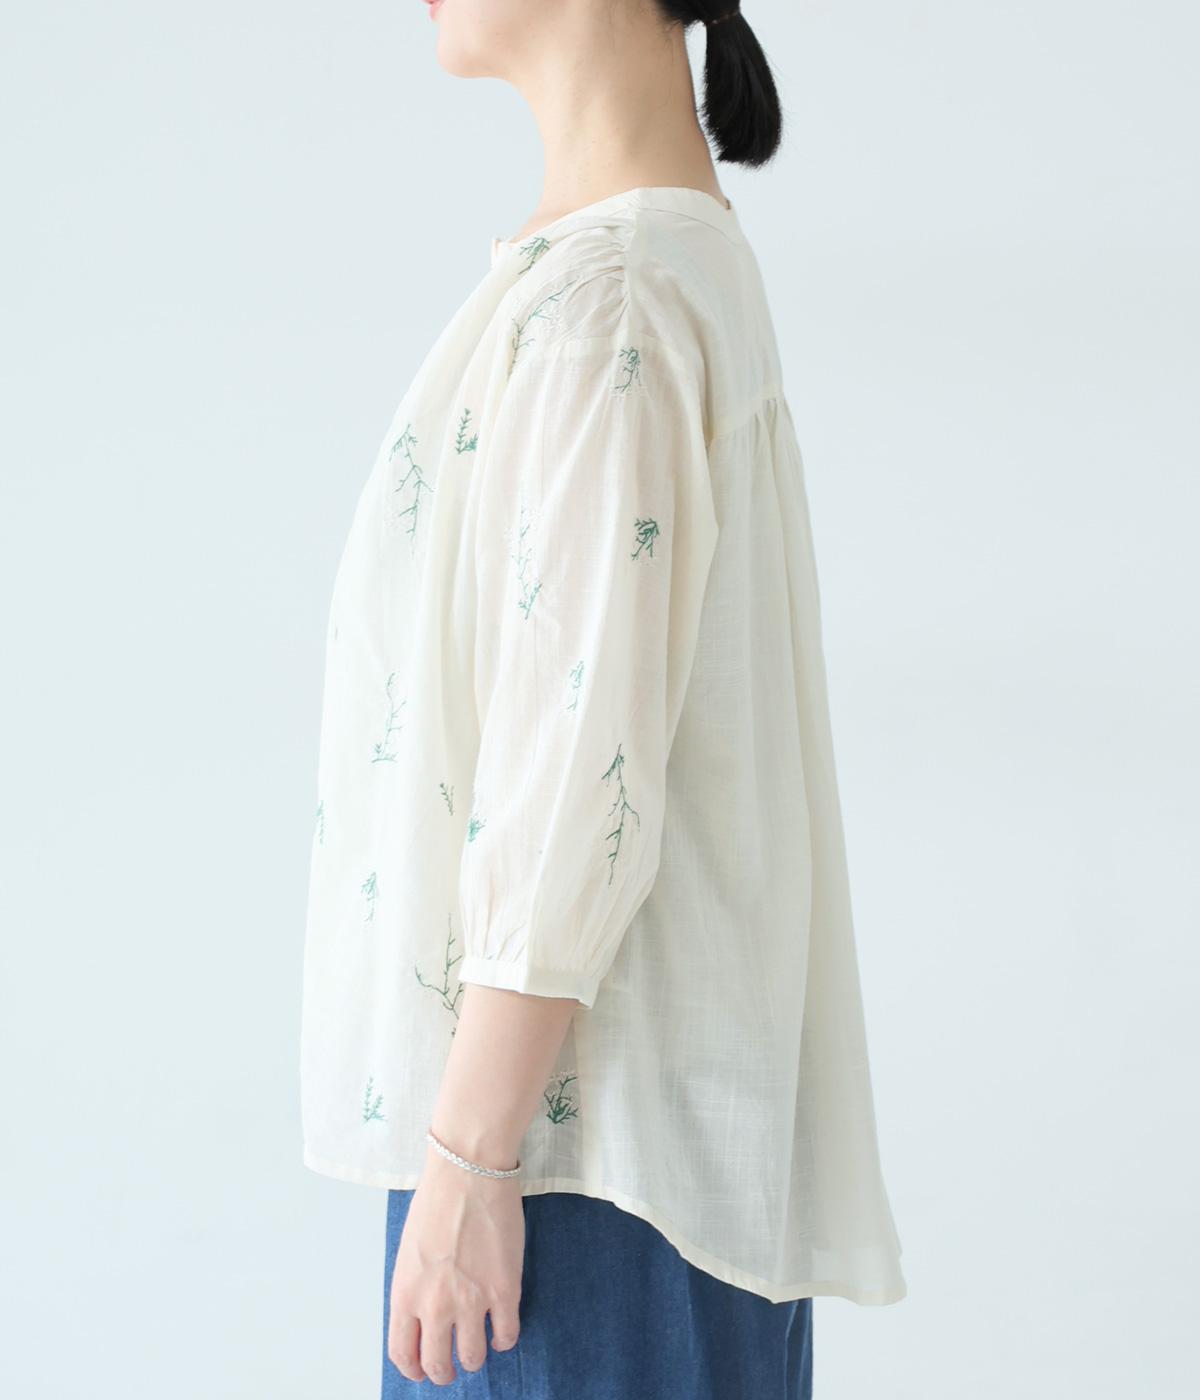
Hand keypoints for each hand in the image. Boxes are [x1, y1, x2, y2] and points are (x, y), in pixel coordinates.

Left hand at [386, 1140, 525, 1385]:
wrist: (469, 1169)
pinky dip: (504, 1340)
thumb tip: (425, 1313)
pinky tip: (502, 1331)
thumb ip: (415, 1286)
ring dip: (474, 1358)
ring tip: (478, 1347)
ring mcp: (471, 1300)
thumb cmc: (438, 1199)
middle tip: (451, 1367)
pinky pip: (507, 1335)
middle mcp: (434, 1304)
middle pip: (438, 1364)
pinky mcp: (504, 1290)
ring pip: (473, 1357)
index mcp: (405, 1293)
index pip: (403, 1353)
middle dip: (444, 1372)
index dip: (414, 1369)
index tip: (422, 1370)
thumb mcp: (410, 1249)